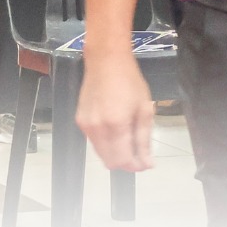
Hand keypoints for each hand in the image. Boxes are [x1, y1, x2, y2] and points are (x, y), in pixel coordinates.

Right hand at [77, 52, 154, 171]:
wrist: (105, 60)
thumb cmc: (129, 81)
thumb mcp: (144, 109)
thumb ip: (144, 140)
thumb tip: (146, 164)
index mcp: (116, 125)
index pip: (123, 160)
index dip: (135, 166)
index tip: (146, 162)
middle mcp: (97, 129)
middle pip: (109, 162)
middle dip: (125, 162)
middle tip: (139, 153)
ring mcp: (85, 126)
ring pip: (101, 154)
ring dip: (115, 154)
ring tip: (128, 140)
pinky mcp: (79, 120)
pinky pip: (94, 142)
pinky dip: (106, 144)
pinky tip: (115, 130)